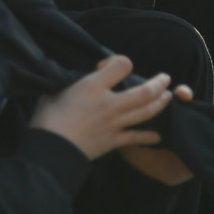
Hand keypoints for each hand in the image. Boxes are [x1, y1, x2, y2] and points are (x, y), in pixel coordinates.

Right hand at [32, 55, 178, 159]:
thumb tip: (70, 81)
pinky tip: (157, 135)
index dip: (118, 62)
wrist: (50, 152)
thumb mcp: (53, 91)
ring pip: (146, 112)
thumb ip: (68, 84)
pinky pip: (136, 138)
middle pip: (144, 91)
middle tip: (165, 78)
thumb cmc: (46, 120)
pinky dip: (148, 136)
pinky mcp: (113, 142)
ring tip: (168, 97)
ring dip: (160, 103)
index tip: (107, 67)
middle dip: (159, 83)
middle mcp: (109, 104)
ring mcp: (114, 124)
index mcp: (93, 87)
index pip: (122, 65)